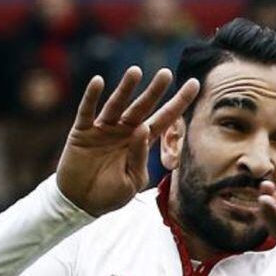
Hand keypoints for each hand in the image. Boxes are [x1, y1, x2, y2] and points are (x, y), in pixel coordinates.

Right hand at [56, 66, 198, 215]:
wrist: (81, 203)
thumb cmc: (110, 193)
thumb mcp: (133, 179)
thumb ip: (139, 156)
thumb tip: (143, 128)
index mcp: (141, 142)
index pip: (164, 118)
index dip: (179, 102)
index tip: (194, 84)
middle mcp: (124, 130)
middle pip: (142, 107)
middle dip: (155, 91)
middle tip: (166, 74)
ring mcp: (104, 129)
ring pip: (117, 104)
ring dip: (125, 88)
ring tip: (136, 72)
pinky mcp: (82, 132)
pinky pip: (87, 111)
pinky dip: (91, 97)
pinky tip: (98, 81)